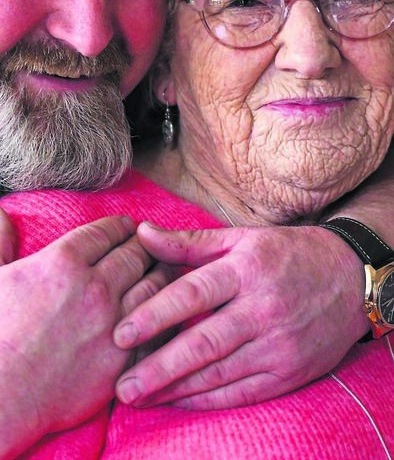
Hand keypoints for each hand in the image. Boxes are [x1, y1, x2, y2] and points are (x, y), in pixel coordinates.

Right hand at [0, 215, 151, 458]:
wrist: (0, 397)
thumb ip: (0, 240)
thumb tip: (3, 212)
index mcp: (62, 262)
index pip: (105, 232)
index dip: (120, 226)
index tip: (127, 226)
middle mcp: (94, 287)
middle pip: (135, 253)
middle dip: (146, 244)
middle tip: (152, 243)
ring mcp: (112, 323)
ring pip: (154, 284)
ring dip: (161, 272)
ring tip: (164, 269)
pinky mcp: (121, 359)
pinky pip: (156, 328)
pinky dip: (165, 314)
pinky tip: (164, 311)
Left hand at [114, 222, 369, 408]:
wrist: (351, 277)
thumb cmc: (288, 253)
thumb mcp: (241, 238)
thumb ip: (188, 243)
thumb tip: (141, 233)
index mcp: (247, 269)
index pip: (193, 293)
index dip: (155, 314)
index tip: (120, 333)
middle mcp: (263, 308)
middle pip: (203, 341)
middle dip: (159, 366)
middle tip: (123, 385)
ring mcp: (278, 344)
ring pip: (220, 372)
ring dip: (177, 388)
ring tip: (141, 396)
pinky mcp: (290, 371)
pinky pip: (243, 392)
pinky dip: (210, 400)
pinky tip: (182, 401)